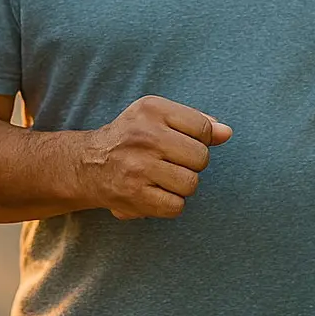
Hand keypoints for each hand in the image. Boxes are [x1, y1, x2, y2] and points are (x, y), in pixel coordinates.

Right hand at [80, 95, 232, 218]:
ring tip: (162, 178)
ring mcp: (138, 166)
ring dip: (181, 186)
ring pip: (191, 184)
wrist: (87, 164)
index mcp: (152, 109)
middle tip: (170, 162)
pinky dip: (170, 204)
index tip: (182, 143)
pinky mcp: (134, 194)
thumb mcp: (158, 117)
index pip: (203, 128)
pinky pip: (176, 206)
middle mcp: (144, 135)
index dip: (201, 140)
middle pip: (201, 158)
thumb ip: (196, 122)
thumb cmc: (131, 138)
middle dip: (192, 164)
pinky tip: (154, 192)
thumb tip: (227, 133)